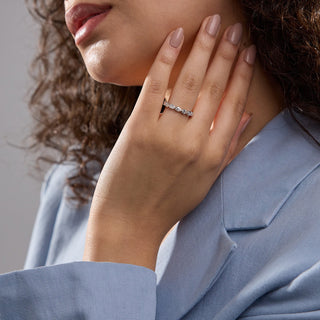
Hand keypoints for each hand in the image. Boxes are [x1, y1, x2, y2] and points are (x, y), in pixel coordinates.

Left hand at [84, 15, 255, 269]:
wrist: (130, 222)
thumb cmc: (168, 204)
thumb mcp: (206, 181)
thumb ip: (228, 149)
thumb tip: (248, 116)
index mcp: (214, 155)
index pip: (234, 103)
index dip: (243, 73)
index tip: (248, 50)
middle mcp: (194, 142)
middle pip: (216, 86)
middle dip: (227, 51)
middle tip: (233, 26)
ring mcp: (166, 134)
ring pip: (190, 81)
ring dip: (204, 47)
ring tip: (212, 23)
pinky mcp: (138, 129)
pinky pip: (156, 85)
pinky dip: (166, 58)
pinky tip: (176, 37)